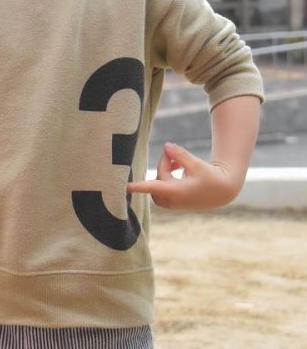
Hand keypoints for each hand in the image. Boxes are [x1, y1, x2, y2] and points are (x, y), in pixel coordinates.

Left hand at [126, 141, 241, 210]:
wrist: (224, 191)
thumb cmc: (211, 177)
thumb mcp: (195, 163)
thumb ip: (179, 154)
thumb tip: (166, 145)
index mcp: (176, 192)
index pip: (151, 187)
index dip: (137, 186)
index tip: (125, 187)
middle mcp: (172, 199)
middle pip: (156, 181)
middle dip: (162, 167)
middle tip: (175, 156)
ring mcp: (174, 203)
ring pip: (160, 184)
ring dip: (166, 171)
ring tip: (180, 161)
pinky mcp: (176, 202)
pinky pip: (165, 188)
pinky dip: (169, 176)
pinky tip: (180, 167)